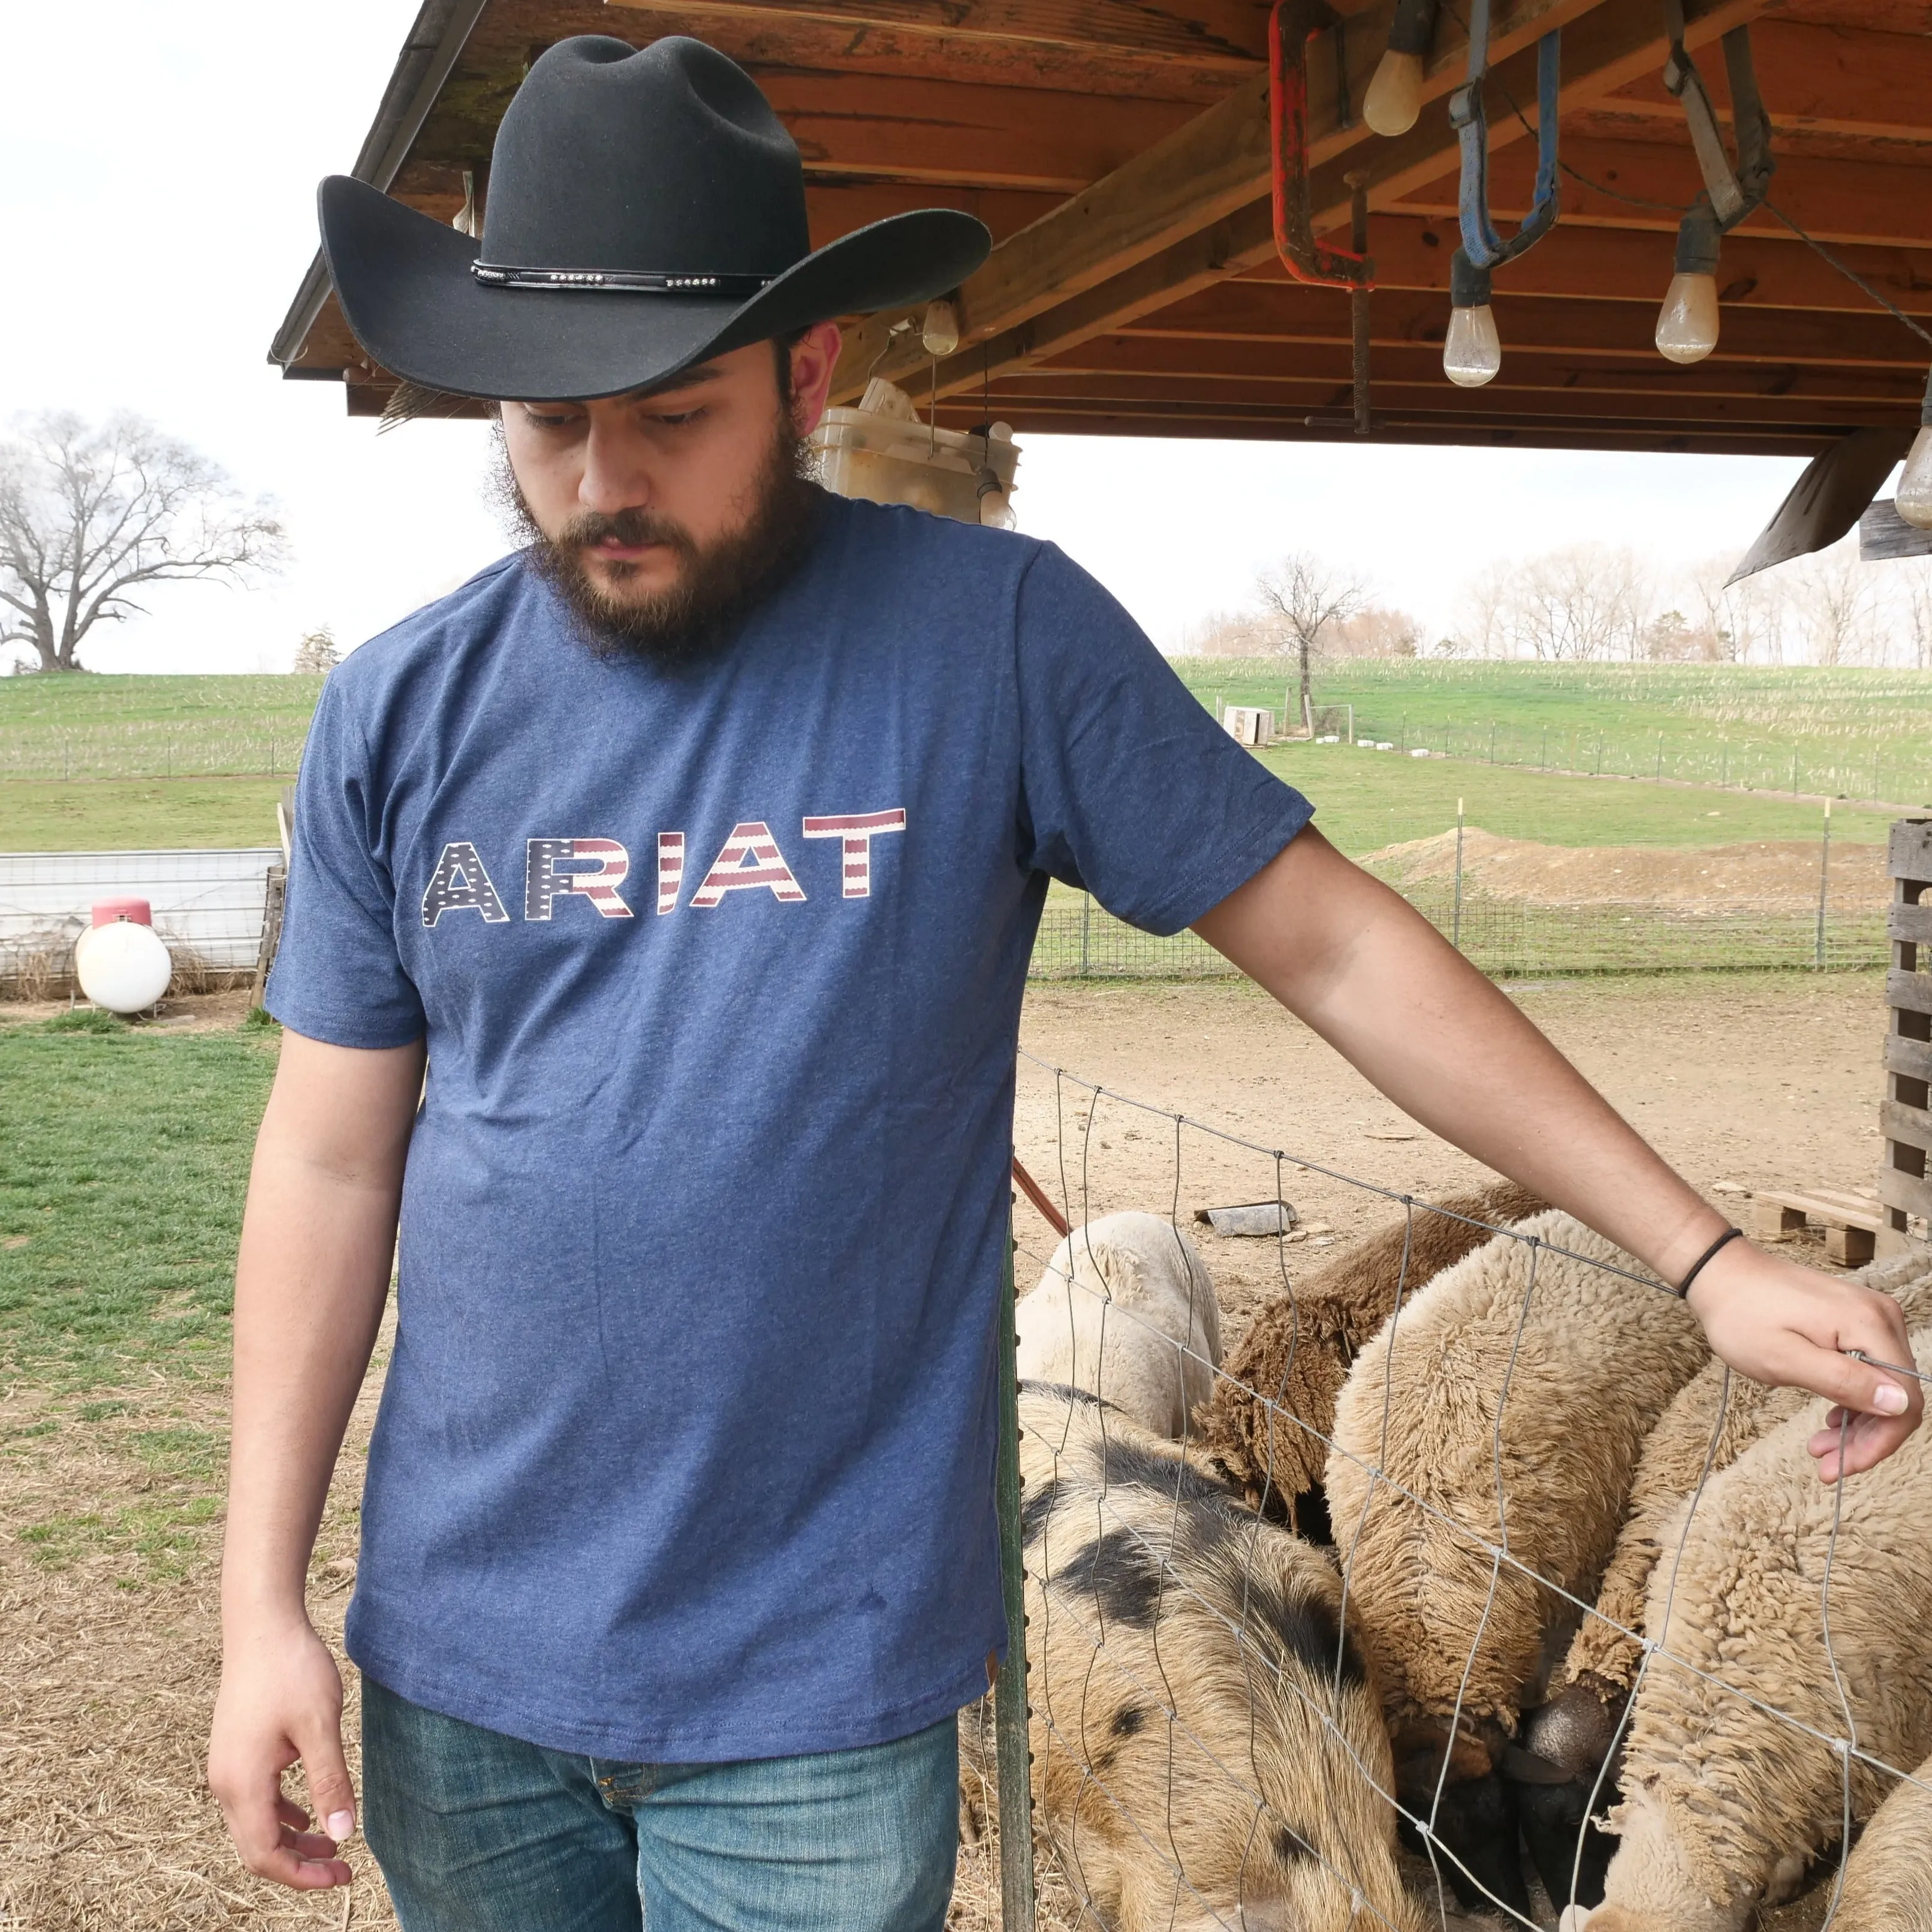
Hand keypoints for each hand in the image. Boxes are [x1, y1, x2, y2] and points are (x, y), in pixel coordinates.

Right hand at [207, 1618, 356, 1889]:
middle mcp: (225, 1783)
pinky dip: (281, 1815)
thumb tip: (344, 1835)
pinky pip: (254, 1800)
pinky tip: (308, 1814)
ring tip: (335, 1843)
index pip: (265, 1855)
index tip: (344, 1876)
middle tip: (345, 1868)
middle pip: (256, 1848)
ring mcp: (227, 1767)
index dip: (303, 1875)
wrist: (261, 1625)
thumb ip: (330, 1782)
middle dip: (299, 1864)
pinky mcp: (236, 1752)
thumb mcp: (321, 1726)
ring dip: (292, 1840)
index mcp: (242, 1784)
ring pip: (255, 1825)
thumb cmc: (292, 1670)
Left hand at [1685, 1240, 1921, 1481]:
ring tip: (1820, 1446)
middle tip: (1827, 1464)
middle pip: (1897, 1395)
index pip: (1904, 1399)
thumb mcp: (1784, 1358)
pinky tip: (1830, 1419)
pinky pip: (1868, 1369)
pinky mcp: (1854, 1320)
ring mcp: (1869, 1316)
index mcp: (1870, 1324)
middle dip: (1866, 1438)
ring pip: (1883, 1386)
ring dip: (1857, 1423)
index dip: (1880, 1442)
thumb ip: (1842, 1381)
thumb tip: (1898, 1403)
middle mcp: (1881, 1317)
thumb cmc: (1742, 1315)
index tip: (1842, 1467)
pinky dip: (1851, 1399)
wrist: (1721, 1274)